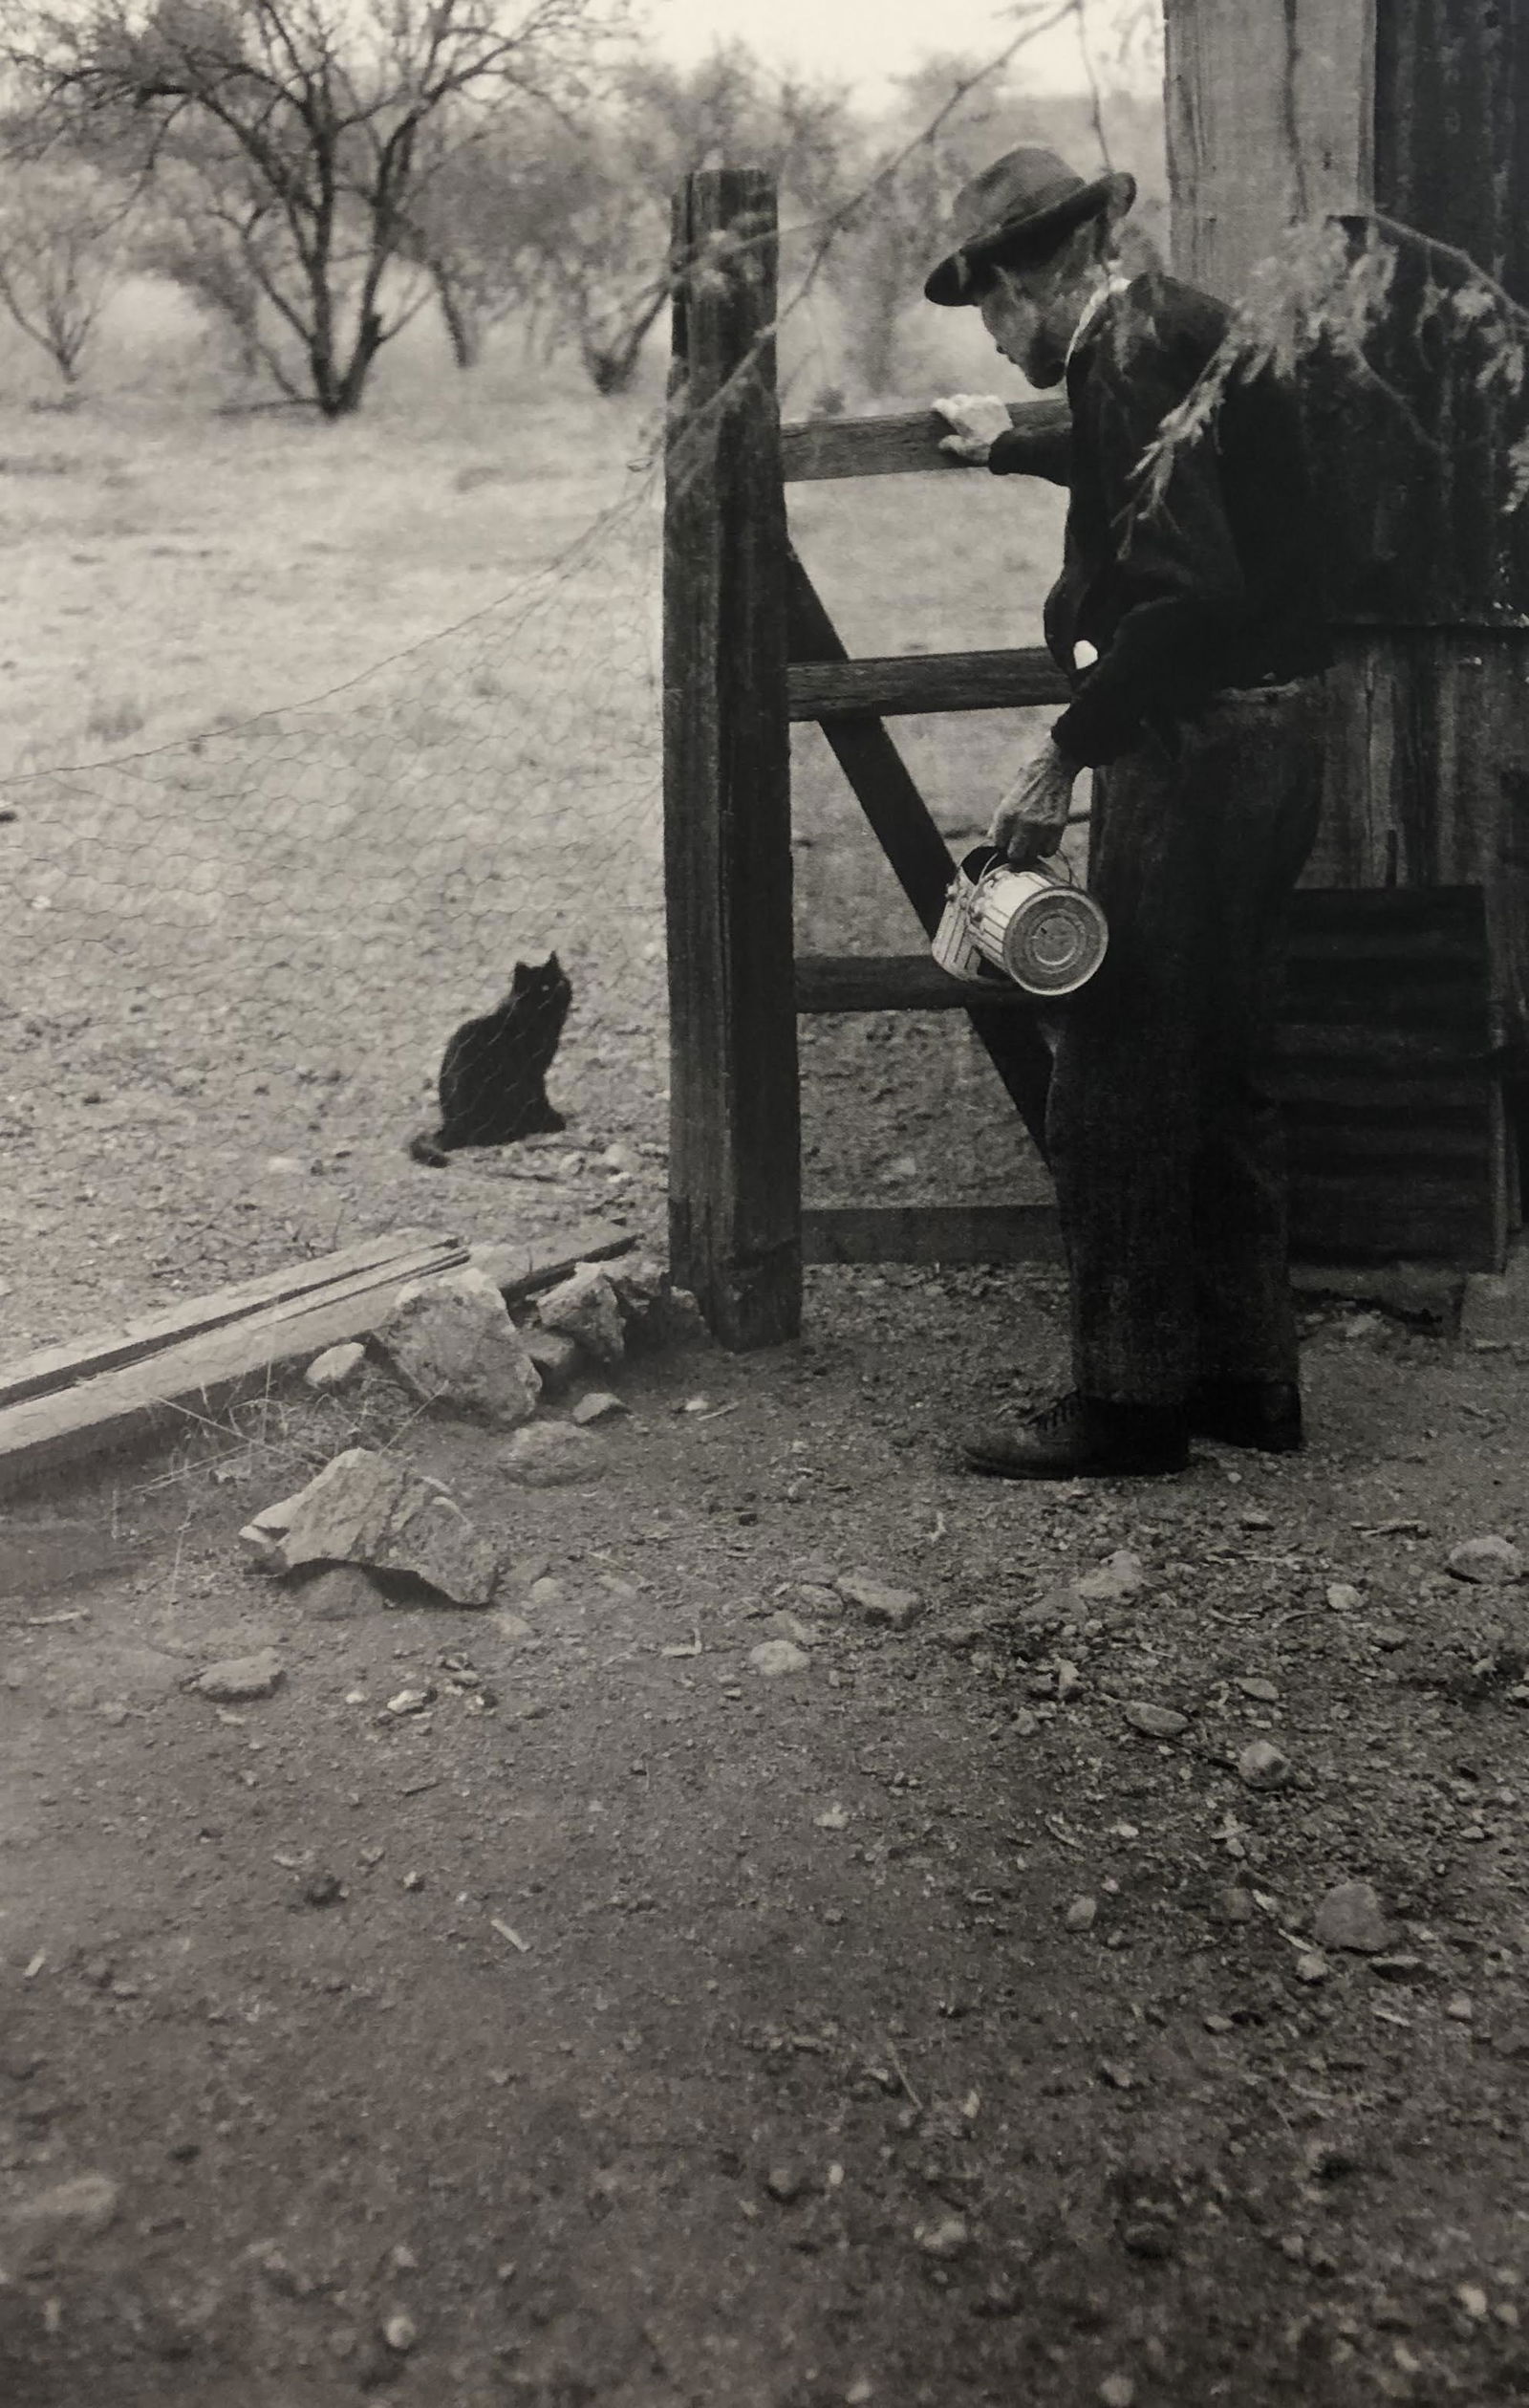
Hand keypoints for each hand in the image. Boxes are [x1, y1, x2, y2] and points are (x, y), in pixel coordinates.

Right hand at [931, 391, 1012, 463]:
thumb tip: (941, 443)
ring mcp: (983, 400)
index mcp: (958, 415)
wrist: (1005, 445)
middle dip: (953, 404)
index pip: (942, 404)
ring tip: (970, 412)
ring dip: (968, 403)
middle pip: (957, 398)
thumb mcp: (963, 449)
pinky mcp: (995, 401)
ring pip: (971, 397)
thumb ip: (950, 443)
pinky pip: (984, 398)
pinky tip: (983, 412)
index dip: (937, 406)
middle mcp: (969, 403)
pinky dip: (981, 403)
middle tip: (954, 412)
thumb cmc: (981, 449)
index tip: (935, 409)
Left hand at [989, 743, 1079, 866]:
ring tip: (1033, 839)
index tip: (1008, 841)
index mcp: (1006, 815)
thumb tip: (993, 841)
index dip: (1003, 844)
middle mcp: (1022, 822)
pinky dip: (1046, 848)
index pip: (999, 845)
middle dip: (1016, 852)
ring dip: (1032, 850)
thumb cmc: (1027, 782)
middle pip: (1015, 855)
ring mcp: (1041, 825)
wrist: (1052, 767)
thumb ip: (1000, 823)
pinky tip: (1044, 839)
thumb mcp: (1007, 800)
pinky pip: (1049, 850)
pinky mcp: (1057, 826)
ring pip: (1032, 855)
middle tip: (1020, 845)